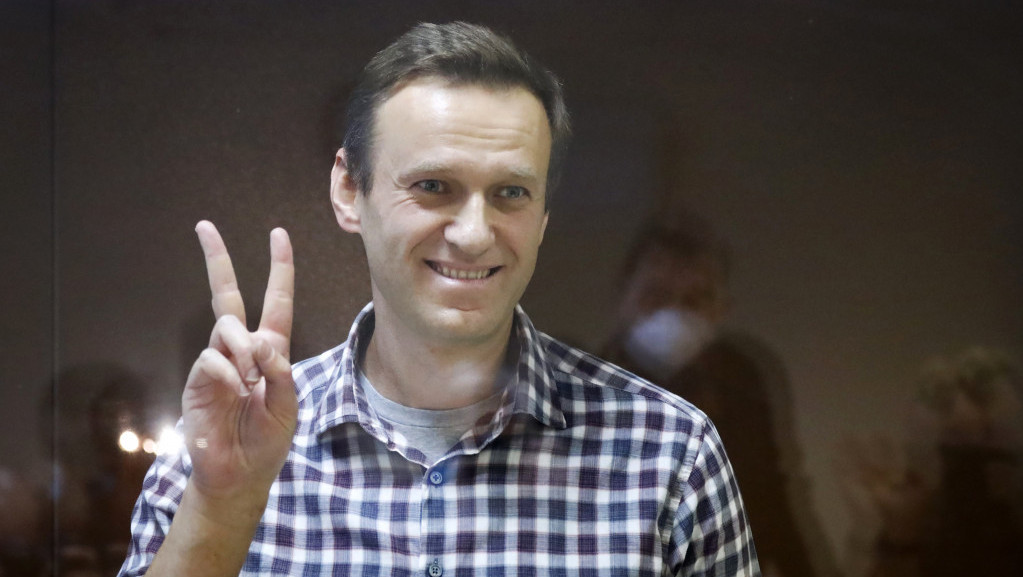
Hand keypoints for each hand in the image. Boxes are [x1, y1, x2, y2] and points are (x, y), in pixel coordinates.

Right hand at [182, 221, 297, 508]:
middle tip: (204, 226)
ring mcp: (217, 362)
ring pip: (226, 326)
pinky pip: (212, 359)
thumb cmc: (267, 440)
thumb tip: (258, 341)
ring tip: (250, 379)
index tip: (278, 235)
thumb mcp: (288, 405)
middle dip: (218, 260)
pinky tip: (236, 389)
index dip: (279, 269)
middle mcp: (241, 349)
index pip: (275, 301)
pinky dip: (228, 371)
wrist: (239, 474)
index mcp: (271, 351)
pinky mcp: (198, 379)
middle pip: (226, 295)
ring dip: (243, 346)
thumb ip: (280, 371)